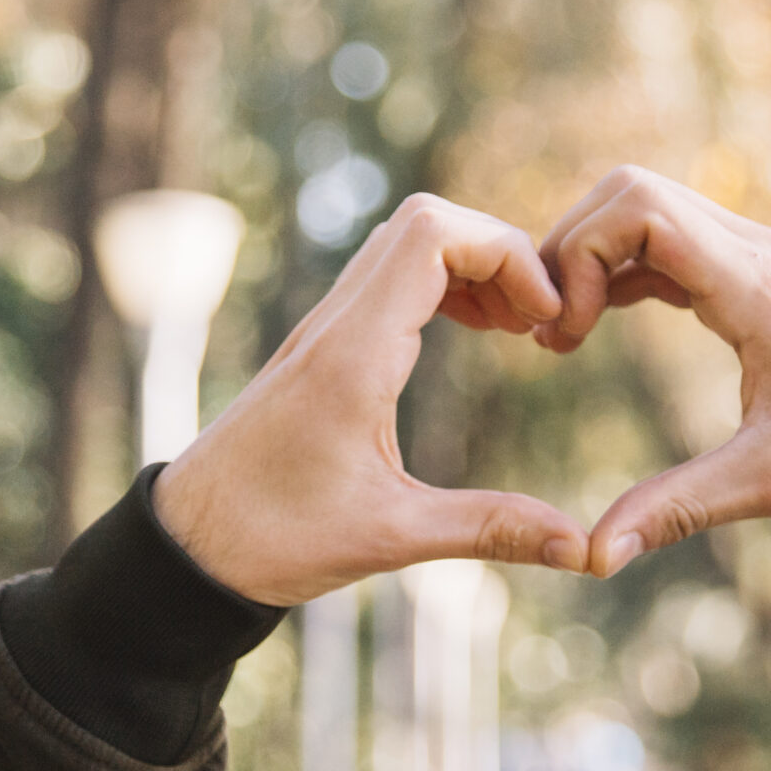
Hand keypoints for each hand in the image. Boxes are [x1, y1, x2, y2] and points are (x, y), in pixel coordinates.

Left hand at [154, 194, 588, 605]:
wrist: (186, 546)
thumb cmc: (274, 541)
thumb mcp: (391, 538)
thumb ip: (490, 529)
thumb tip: (584, 550)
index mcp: (352, 355)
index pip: (431, 235)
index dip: (504, 252)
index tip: (543, 316)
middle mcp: (335, 325)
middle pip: (424, 220)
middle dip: (498, 251)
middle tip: (539, 319)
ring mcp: (323, 329)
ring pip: (405, 242)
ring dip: (471, 264)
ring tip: (517, 326)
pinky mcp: (322, 346)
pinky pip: (389, 277)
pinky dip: (442, 283)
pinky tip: (475, 334)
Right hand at [533, 168, 770, 573]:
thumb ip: (679, 509)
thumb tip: (592, 556)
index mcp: (758, 286)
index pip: (641, 208)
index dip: (580, 255)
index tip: (566, 337)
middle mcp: (758, 252)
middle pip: (632, 191)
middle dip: (573, 247)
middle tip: (552, 332)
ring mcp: (763, 258)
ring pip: (650, 210)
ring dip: (597, 257)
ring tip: (565, 335)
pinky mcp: (764, 278)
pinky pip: (674, 244)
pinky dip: (626, 271)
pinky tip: (600, 326)